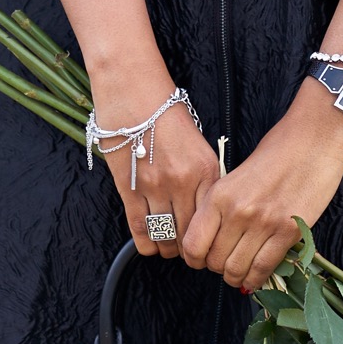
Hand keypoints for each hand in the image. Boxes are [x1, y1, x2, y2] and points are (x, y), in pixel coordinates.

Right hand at [92, 76, 219, 256]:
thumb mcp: (198, 143)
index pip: (213, 220)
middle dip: (190, 249)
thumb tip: (205, 208)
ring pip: (165, 235)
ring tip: (167, 247)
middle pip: (190, 233)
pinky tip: (149, 244)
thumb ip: (204, 176)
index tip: (206, 245)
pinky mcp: (129, 188)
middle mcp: (184, 181)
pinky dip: (146, 243)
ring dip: (167, 248)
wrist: (133, 90)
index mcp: (207, 169)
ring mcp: (155, 186)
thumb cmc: (165, 112)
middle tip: (187, 252)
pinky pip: (140, 229)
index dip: (210, 240)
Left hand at [180, 85, 342, 290]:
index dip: (195, 259)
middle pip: (214, 261)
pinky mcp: (289, 231)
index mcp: (219, 195)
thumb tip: (213, 240)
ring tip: (240, 272)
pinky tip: (255, 277)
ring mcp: (263, 223)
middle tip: (226, 263)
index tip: (202, 259)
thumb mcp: (235, 177)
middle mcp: (237, 211)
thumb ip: (222, 207)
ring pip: (237, 270)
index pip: (193, 244)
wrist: (313, 140)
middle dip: (217, 268)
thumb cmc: (276, 153)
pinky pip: (264, 268)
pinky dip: (256, 279)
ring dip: (236, 277)